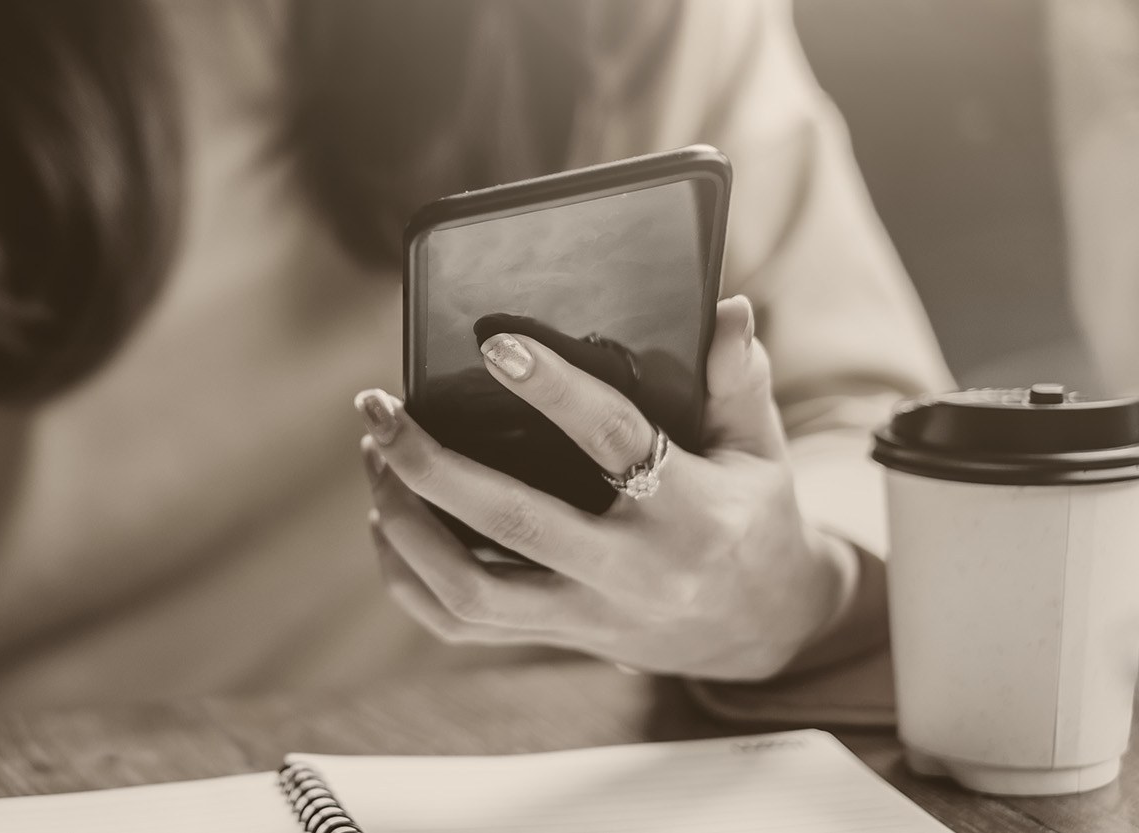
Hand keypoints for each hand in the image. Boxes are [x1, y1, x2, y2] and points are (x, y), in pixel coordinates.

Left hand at [356, 296, 853, 679]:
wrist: (761, 627)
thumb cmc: (751, 514)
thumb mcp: (761, 447)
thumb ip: (740, 378)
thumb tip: (726, 309)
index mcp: (691, 512)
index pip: (614, 441)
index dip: (554, 390)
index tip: (494, 344)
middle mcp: (633, 572)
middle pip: (513, 522)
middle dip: (431, 464)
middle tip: (380, 408)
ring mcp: (587, 615)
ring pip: (470, 589)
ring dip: (406, 524)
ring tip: (376, 456)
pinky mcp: (556, 638)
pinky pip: (460, 624)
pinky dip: (408, 577)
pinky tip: (386, 518)